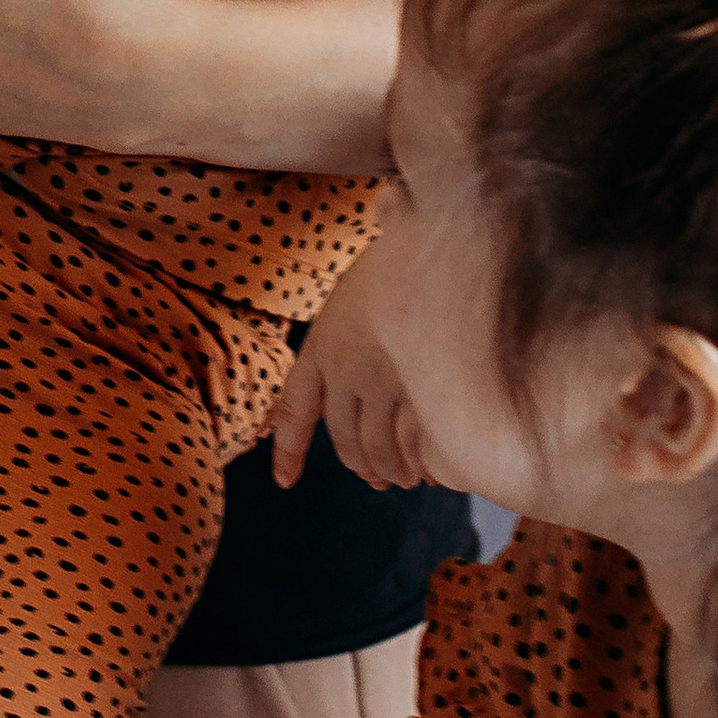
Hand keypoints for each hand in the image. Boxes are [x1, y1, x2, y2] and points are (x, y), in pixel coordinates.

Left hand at [273, 241, 426, 492]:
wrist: (434, 237)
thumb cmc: (406, 250)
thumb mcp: (363, 285)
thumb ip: (358, 312)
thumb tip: (376, 241)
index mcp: (322, 344)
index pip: (295, 409)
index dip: (289, 448)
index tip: (283, 481)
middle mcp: (345, 368)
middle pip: (343, 436)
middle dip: (357, 463)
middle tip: (373, 479)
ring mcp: (382, 380)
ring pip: (377, 446)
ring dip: (388, 470)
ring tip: (401, 479)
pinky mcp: (421, 390)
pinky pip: (411, 443)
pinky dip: (416, 462)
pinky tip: (427, 470)